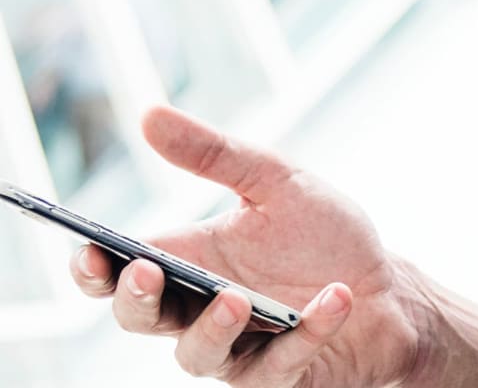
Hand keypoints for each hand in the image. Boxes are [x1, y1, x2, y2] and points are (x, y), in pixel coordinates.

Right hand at [72, 106, 415, 386]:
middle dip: (134, 298)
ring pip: (196, 356)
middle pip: (139, 317)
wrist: (391, 289)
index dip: (92, 268)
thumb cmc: (324, 237)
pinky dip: (308, 331)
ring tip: (238, 298)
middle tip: (145, 272)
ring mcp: (236, 350)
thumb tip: (148, 115)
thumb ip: (214, 154)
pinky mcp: (280, 378)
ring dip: (212, 327)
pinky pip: (280, 365)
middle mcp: (199, 311)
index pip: (117, 272)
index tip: (87, 249)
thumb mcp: (275, 181)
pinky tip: (335, 298)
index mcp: (187, 261)